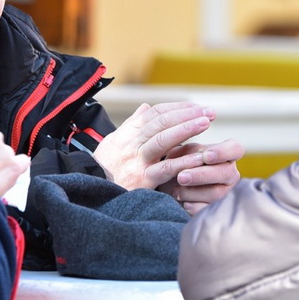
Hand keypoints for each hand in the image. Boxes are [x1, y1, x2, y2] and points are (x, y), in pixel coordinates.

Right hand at [92, 102, 218, 190]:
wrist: (90, 193)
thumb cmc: (103, 168)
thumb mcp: (113, 142)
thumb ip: (132, 125)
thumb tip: (146, 107)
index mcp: (126, 133)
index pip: (154, 113)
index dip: (177, 108)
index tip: (195, 106)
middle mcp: (131, 144)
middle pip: (161, 122)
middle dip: (186, 114)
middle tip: (208, 111)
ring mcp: (137, 162)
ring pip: (163, 140)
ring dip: (186, 129)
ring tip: (206, 122)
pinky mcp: (142, 181)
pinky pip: (166, 168)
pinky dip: (183, 161)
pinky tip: (199, 156)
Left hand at [157, 138, 242, 214]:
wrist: (167, 182)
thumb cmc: (177, 161)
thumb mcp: (181, 152)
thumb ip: (189, 152)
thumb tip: (197, 156)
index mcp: (225, 153)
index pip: (235, 149)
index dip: (223, 152)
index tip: (206, 156)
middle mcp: (229, 172)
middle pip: (227, 173)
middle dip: (202, 175)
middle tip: (181, 177)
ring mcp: (225, 191)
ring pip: (217, 193)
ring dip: (193, 192)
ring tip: (175, 191)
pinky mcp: (215, 207)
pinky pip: (210, 209)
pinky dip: (195, 207)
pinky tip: (184, 203)